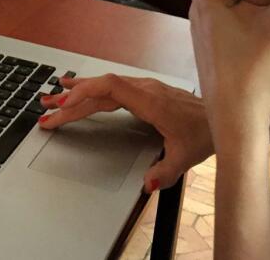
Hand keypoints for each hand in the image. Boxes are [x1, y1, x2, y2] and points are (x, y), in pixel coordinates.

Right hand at [38, 75, 211, 192]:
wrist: (224, 116)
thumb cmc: (206, 132)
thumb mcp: (186, 156)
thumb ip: (165, 171)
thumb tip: (147, 183)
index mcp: (150, 100)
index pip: (109, 88)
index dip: (84, 93)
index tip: (64, 105)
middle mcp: (144, 89)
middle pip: (100, 89)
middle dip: (71, 100)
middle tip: (46, 111)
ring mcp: (143, 88)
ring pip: (104, 85)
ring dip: (77, 92)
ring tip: (51, 97)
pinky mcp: (144, 91)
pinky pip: (111, 87)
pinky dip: (91, 89)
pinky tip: (78, 88)